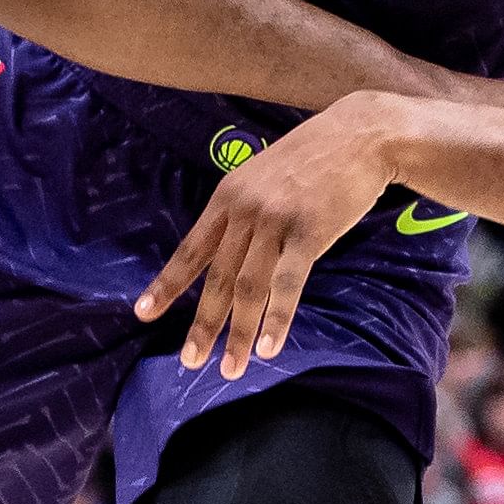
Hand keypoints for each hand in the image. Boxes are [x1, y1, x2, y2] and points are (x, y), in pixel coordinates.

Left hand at [131, 98, 401, 379]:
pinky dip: (277, 318)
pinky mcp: (310, 231)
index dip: (167, 284)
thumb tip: (231, 254)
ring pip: (249, 287)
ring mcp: (276, 220)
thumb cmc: (314, 158)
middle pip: (217, 277)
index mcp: (227, 197)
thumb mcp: (263, 176)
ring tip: (230, 369)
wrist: (360, 134)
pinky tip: (267, 347)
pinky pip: (287, 284)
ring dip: (238, 333)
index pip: (190, 249)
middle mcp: (245, 210)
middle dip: (203, 323)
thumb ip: (244, 213)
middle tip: (190, 361)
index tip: (143, 313)